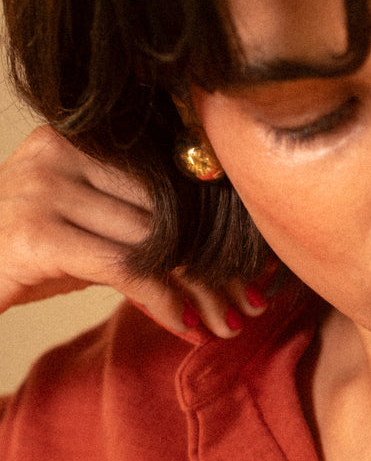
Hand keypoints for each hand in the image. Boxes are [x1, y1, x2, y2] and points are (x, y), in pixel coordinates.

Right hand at [0, 127, 265, 338]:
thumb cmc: (24, 254)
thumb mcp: (87, 228)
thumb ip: (142, 224)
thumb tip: (226, 257)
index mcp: (77, 136)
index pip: (168, 179)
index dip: (217, 224)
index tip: (255, 264)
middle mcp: (59, 151)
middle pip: (166, 210)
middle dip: (214, 264)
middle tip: (249, 304)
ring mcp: (43, 188)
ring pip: (153, 240)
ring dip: (198, 290)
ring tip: (226, 322)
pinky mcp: (36, 233)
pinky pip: (125, 268)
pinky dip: (162, 300)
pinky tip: (184, 325)